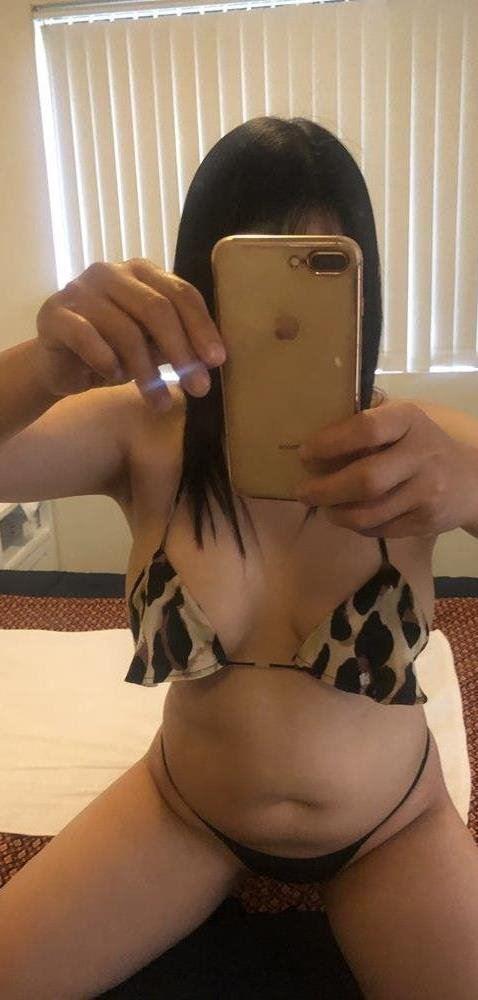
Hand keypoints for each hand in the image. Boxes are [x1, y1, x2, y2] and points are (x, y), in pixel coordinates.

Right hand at [34, 258, 225, 408]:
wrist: (60, 365)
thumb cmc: (113, 351)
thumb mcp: (152, 346)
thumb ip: (178, 342)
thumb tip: (213, 358)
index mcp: (141, 271)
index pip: (181, 293)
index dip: (202, 327)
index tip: (216, 361)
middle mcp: (111, 272)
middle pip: (156, 308)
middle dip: (181, 351)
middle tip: (198, 388)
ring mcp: (80, 289)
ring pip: (125, 328)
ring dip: (146, 371)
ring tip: (159, 402)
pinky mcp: (55, 313)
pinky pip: (87, 336)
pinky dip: (106, 360)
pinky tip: (115, 377)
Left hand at [294, 399, 477, 537]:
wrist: (471, 482)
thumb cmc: (422, 445)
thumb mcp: (403, 422)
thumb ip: (367, 421)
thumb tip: (314, 425)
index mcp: (410, 421)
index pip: (366, 429)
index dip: (330, 442)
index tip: (304, 453)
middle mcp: (421, 455)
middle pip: (365, 480)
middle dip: (325, 489)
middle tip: (302, 491)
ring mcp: (426, 492)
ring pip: (368, 513)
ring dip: (336, 512)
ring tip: (323, 506)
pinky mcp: (425, 522)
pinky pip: (378, 529)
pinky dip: (356, 525)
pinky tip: (348, 515)